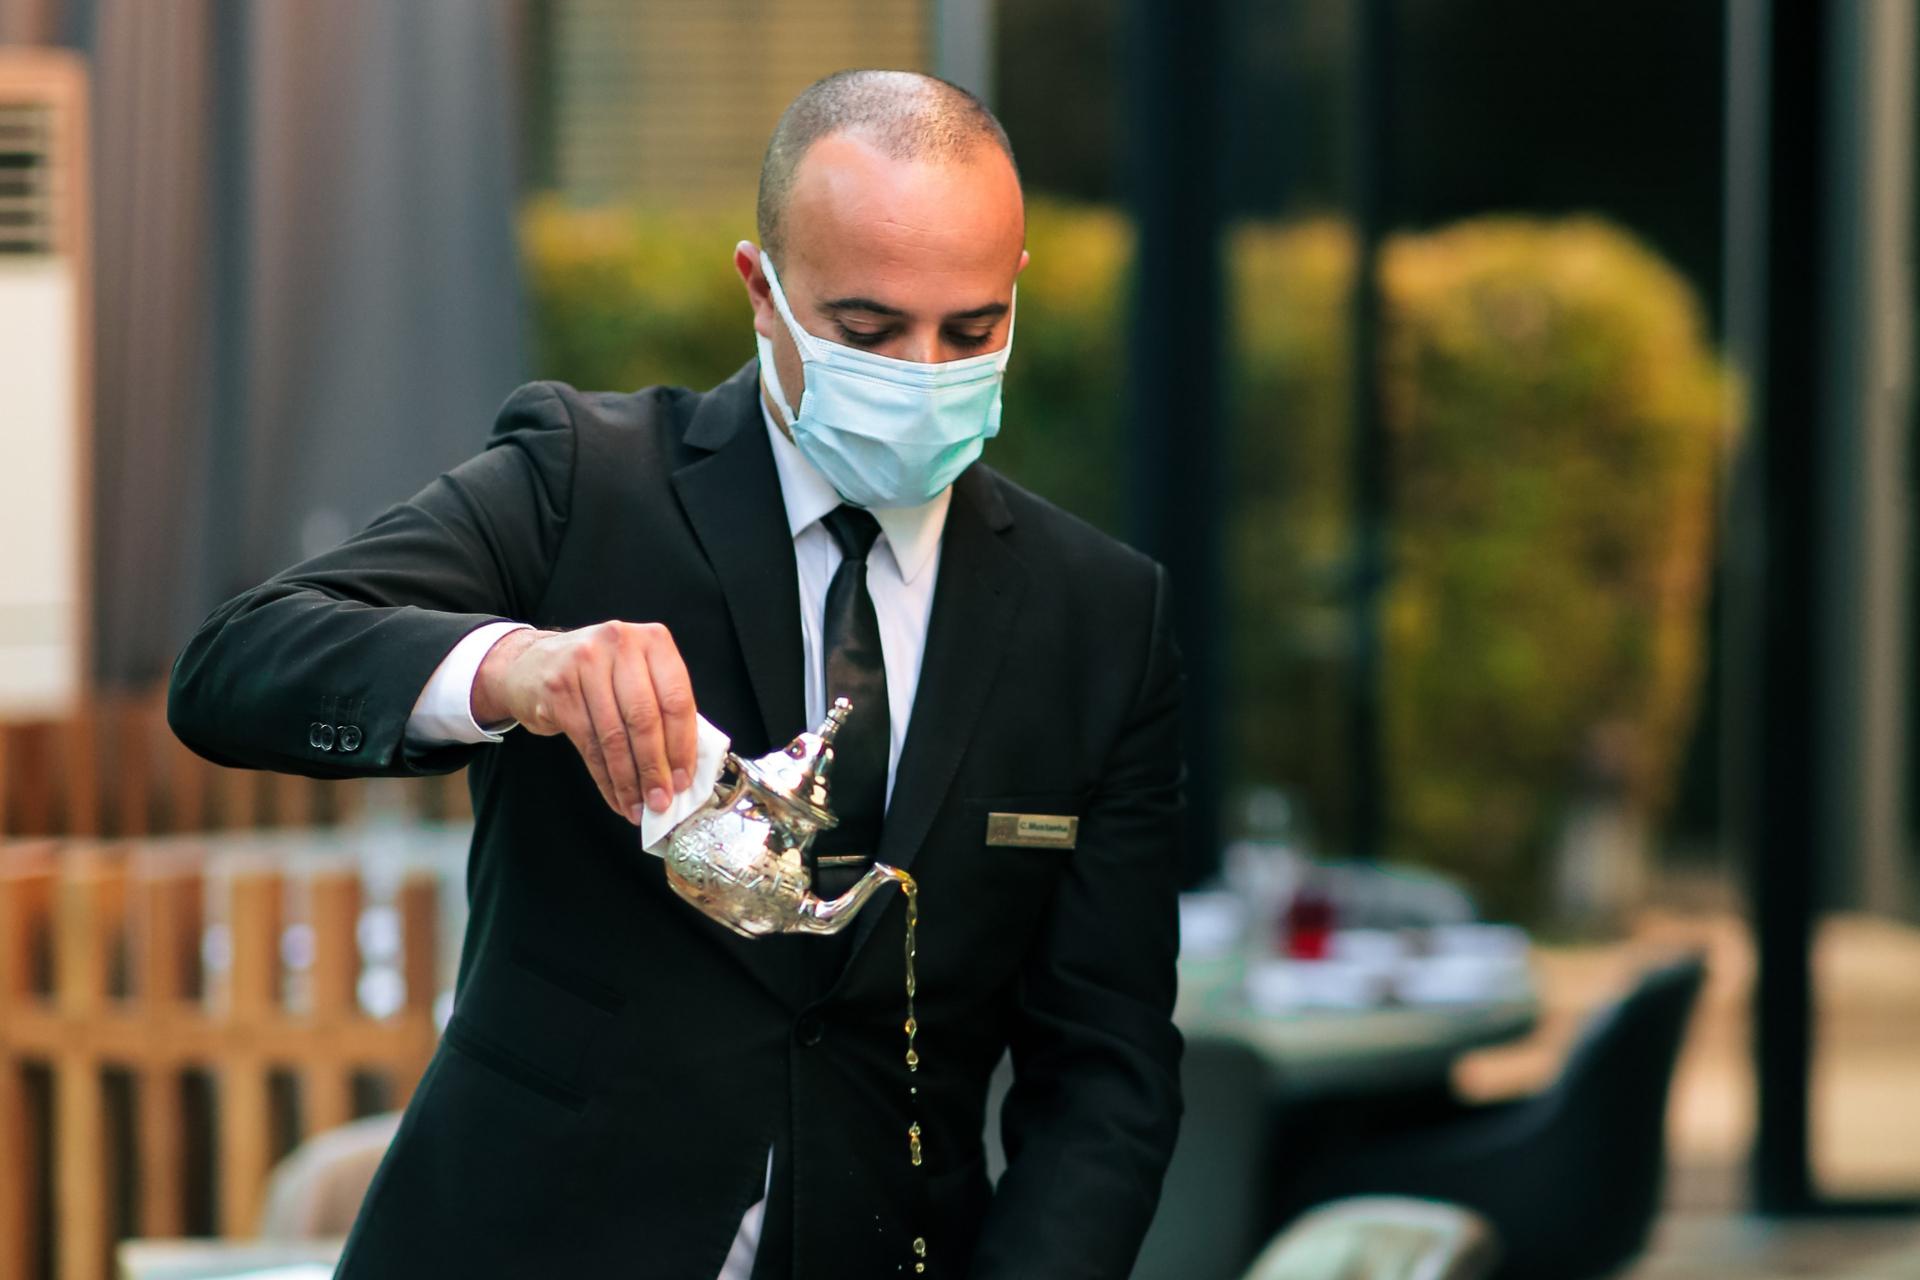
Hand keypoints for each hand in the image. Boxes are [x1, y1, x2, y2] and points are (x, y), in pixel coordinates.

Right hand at [473, 622, 697, 822]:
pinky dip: (605, 778)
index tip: (685, 780)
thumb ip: (662, 707)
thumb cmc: (598, 675)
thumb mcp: (636, 674)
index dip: (683, 745)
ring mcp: (585, 663)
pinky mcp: (559, 690)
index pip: (676, 699)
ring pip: (615, 736)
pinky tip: (616, 796)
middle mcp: (620, 644)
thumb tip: (685, 766)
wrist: (531, 664)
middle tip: (661, 801)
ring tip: (639, 806)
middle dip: (655, 768)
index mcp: (653, 640)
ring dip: (629, 780)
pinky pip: (589, 745)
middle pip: (645, 719)